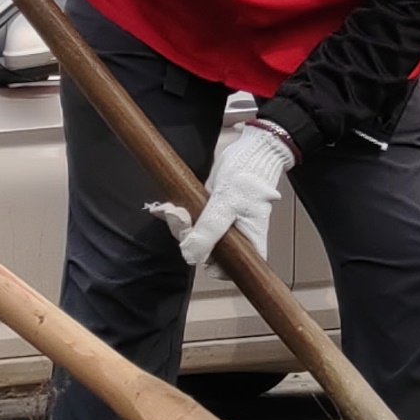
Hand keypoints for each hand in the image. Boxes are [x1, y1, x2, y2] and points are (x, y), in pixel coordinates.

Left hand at [152, 102, 294, 267]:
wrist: (251, 148)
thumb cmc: (247, 176)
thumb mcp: (226, 205)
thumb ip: (209, 232)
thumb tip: (190, 257)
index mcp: (248, 242)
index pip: (228, 270)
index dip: (209, 265)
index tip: (195, 248)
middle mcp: (236, 237)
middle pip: (206, 252)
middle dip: (187, 236)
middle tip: (179, 217)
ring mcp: (222, 223)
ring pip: (195, 235)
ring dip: (179, 224)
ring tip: (172, 209)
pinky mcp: (210, 210)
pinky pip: (191, 219)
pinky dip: (177, 214)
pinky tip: (167, 208)